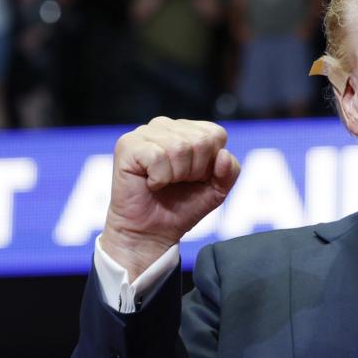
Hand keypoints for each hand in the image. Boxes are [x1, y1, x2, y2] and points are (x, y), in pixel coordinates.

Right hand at [101, 117, 239, 279]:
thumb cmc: (183, 207)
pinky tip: (150, 183)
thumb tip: (223, 154)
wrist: (152, 232)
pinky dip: (159, 178)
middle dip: (194, 171)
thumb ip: (229, 171)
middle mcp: (166, 126)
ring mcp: (145, 132)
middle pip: (200, 141)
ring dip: (176, 175)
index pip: (216, 134)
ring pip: (179, 147)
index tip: (196, 178)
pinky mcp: (127, 144)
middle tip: (178, 182)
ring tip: (164, 182)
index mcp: (189, 130)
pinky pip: (157, 156)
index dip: (211, 163)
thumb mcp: (217, 190)